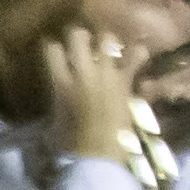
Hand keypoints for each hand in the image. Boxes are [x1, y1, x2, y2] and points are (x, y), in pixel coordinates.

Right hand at [40, 23, 147, 165]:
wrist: (97, 154)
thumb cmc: (70, 142)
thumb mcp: (56, 117)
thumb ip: (59, 98)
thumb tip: (60, 92)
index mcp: (60, 82)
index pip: (51, 49)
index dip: (54, 47)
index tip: (57, 50)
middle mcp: (82, 72)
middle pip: (78, 36)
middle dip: (79, 35)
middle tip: (83, 41)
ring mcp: (106, 74)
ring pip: (107, 39)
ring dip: (107, 42)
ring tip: (109, 47)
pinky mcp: (125, 81)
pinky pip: (136, 57)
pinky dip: (138, 55)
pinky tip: (138, 54)